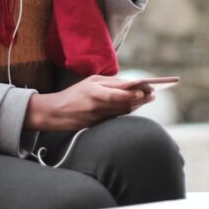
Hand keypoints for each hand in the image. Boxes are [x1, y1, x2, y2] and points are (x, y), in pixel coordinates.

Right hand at [23, 75, 153, 130]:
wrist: (55, 113)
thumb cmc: (75, 93)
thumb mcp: (90, 82)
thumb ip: (109, 83)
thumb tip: (130, 84)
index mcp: (93, 92)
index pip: (117, 94)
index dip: (132, 93)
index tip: (146, 90)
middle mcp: (96, 106)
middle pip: (123, 104)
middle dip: (140, 99)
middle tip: (153, 95)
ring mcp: (97, 118)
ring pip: (122, 112)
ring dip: (136, 106)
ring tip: (148, 98)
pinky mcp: (97, 126)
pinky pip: (116, 118)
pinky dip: (127, 111)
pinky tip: (136, 106)